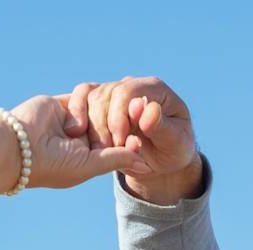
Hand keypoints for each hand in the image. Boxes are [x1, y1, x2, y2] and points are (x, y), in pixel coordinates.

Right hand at [0, 95, 139, 196]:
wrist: (18, 146)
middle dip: (115, 125)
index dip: (131, 141)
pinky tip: (71, 123)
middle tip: (117, 129)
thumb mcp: (89, 165)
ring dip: (94, 118)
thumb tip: (147, 165)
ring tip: (78, 134)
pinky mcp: (65, 101)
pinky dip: (83, 103)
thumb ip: (118, 159)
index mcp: (92, 159)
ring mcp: (75, 118)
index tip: (140, 140)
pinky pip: (86, 92)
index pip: (121, 145)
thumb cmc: (52, 164)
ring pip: (102, 106)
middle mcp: (85, 139)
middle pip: (114, 122)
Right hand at [61, 76, 199, 203]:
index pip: (126, 92)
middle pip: (105, 94)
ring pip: (91, 98)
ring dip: (92, 126)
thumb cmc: (172, 151)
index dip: (118, 117)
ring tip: (101, 151)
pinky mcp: (98, 102)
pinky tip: (83, 137)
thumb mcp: (175, 144)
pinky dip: (77, 117)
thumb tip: (144, 108)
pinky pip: (81, 99)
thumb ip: (161, 127)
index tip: (121, 143)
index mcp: (154, 89)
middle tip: (109, 151)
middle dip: (103, 125)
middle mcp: (132, 85)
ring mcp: (113, 92)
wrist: (161, 161)